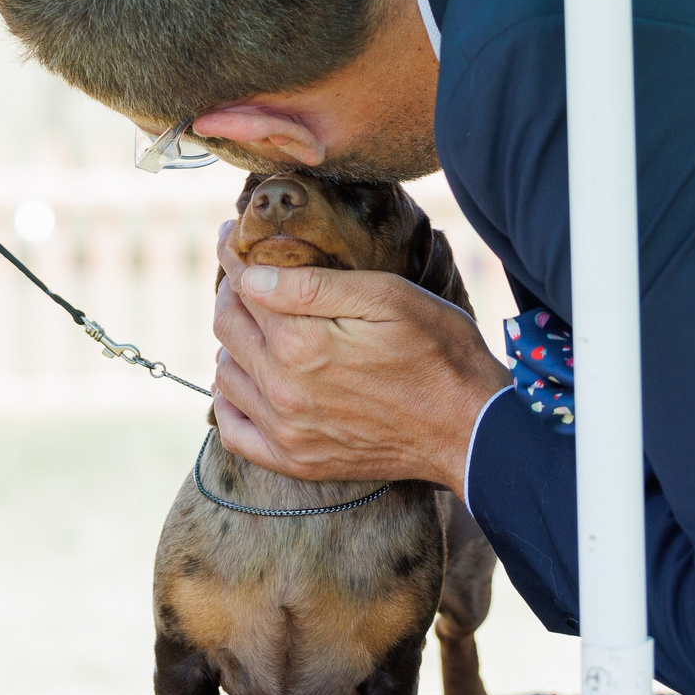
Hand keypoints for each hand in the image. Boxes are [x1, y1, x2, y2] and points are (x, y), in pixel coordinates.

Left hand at [211, 220, 509, 494]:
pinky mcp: (295, 460)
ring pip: (224, 374)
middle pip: (227, 326)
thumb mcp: (389, 298)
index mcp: (301, 342)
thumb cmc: (439, 353)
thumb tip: (251, 275)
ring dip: (232, 343)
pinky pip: (233, 431)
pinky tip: (250, 382)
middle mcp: (283, 388)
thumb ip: (315, 285)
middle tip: (248, 276)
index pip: (243, 286)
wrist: (470, 429)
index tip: (230, 234)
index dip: (234, 254)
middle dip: (232, 292)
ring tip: (258, 326)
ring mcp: (286, 430)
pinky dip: (231, 402)